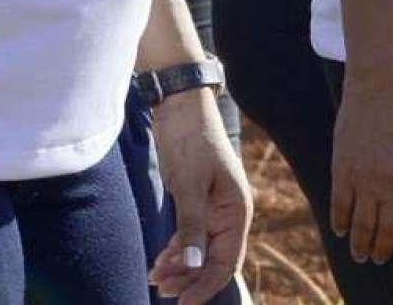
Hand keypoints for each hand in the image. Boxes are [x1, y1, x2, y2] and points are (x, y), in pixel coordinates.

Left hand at [148, 88, 251, 304]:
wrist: (182, 108)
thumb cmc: (191, 142)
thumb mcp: (189, 186)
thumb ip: (191, 227)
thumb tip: (192, 265)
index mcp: (237, 211)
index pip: (227, 261)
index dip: (205, 285)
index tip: (181, 303)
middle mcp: (229, 214)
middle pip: (213, 259)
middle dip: (189, 279)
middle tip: (161, 290)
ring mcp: (213, 209)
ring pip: (200, 250)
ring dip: (180, 267)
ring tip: (155, 276)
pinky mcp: (197, 202)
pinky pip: (190, 236)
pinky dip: (176, 250)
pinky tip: (159, 259)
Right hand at [330, 80, 392, 266]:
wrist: (380, 89)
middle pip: (388, 230)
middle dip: (384, 250)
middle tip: (380, 259)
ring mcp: (367, 178)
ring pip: (362, 225)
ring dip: (361, 245)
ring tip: (362, 255)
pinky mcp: (343, 170)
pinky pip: (340, 207)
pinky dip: (340, 224)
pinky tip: (341, 232)